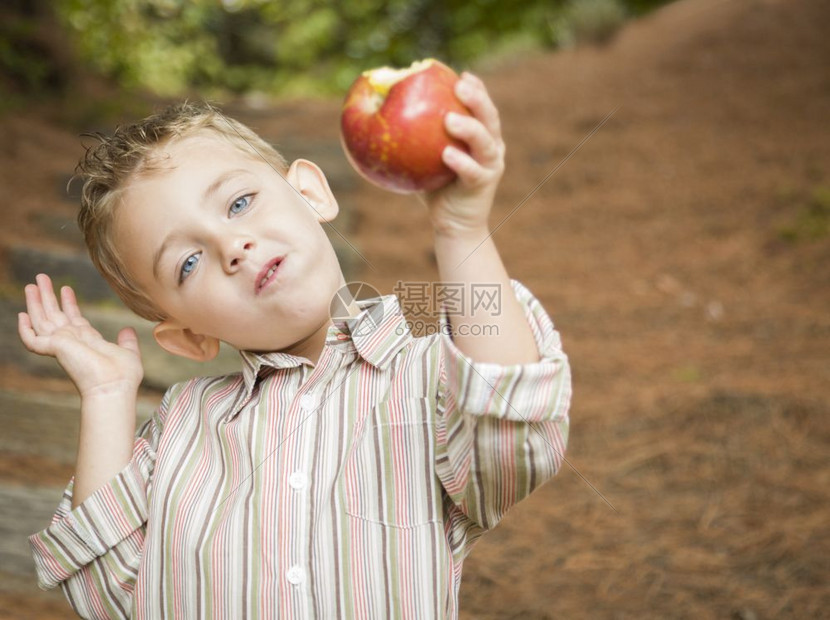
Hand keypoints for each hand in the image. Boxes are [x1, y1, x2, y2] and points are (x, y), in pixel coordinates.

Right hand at [18, 274, 143, 398]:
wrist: (113, 387)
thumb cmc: (122, 376)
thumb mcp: (128, 353)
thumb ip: (126, 341)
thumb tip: (127, 330)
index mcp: (88, 341)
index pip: (74, 319)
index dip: (69, 303)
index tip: (66, 289)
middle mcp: (72, 342)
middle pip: (55, 315)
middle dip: (48, 296)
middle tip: (41, 278)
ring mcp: (61, 345)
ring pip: (42, 320)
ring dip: (36, 302)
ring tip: (33, 284)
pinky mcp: (53, 349)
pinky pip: (32, 339)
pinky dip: (25, 329)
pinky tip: (22, 315)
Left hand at [422, 72, 505, 237]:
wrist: (452, 224)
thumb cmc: (433, 186)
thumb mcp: (422, 157)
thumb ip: (411, 135)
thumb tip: (377, 109)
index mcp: (480, 134)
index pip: (481, 105)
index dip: (475, 88)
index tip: (459, 73)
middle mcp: (491, 146)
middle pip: (489, 117)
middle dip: (477, 98)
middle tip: (459, 86)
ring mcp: (490, 165)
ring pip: (485, 142)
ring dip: (470, 128)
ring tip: (450, 120)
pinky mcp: (484, 184)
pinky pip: (473, 171)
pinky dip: (462, 162)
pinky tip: (447, 154)